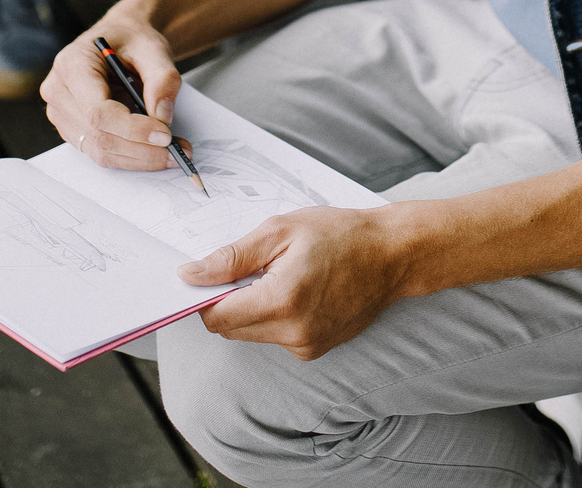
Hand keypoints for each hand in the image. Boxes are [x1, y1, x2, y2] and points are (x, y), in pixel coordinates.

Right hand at [39, 11, 185, 169]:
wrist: (121, 40)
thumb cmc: (131, 40)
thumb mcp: (153, 48)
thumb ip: (162, 78)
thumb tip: (162, 116)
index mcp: (72, 64)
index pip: (98, 110)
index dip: (132, 129)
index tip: (164, 135)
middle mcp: (59, 92)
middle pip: (99, 136)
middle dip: (142, 149)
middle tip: (177, 151)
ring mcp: (62, 114)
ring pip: (100, 151)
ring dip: (139, 158)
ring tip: (173, 152)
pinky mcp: (73, 130)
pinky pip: (102, 153)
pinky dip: (132, 156)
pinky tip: (155, 150)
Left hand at [182, 206, 411, 358]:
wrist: (391, 254)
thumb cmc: (340, 234)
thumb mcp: (280, 230)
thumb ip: (231, 257)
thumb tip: (190, 275)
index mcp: (281, 301)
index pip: (216, 318)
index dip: (206, 296)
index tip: (213, 275)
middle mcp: (292, 333)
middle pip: (230, 329)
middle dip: (231, 300)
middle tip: (256, 267)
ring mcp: (305, 346)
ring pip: (251, 333)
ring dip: (253, 308)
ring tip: (282, 276)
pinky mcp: (314, 350)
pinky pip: (275, 337)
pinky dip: (274, 317)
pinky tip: (299, 291)